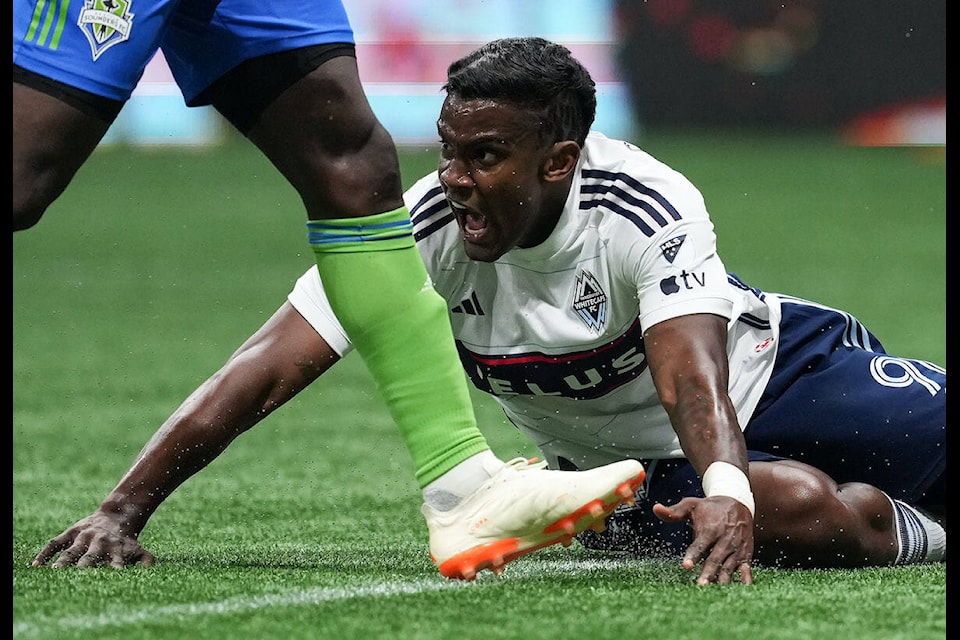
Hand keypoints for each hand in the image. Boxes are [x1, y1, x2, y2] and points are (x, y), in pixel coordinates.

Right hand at [31, 512, 154, 568]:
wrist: (117, 515)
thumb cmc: (125, 540)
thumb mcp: (138, 549)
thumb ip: (145, 561)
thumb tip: (147, 572)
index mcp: (115, 550)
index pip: (114, 564)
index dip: (111, 572)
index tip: (108, 583)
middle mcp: (99, 543)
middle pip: (90, 558)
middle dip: (84, 568)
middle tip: (77, 580)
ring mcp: (84, 537)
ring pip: (71, 551)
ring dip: (64, 561)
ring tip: (55, 572)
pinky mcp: (72, 532)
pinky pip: (56, 542)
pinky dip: (46, 553)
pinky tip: (36, 565)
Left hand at [653, 496, 753, 584]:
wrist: (738, 503)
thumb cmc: (710, 507)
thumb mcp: (691, 505)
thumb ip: (674, 511)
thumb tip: (655, 508)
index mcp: (710, 529)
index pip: (700, 544)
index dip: (693, 555)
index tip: (686, 566)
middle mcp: (725, 540)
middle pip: (714, 559)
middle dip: (708, 572)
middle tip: (700, 585)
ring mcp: (736, 549)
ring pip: (728, 566)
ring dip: (722, 579)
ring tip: (715, 591)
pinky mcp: (745, 555)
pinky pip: (746, 569)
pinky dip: (745, 578)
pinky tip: (743, 588)